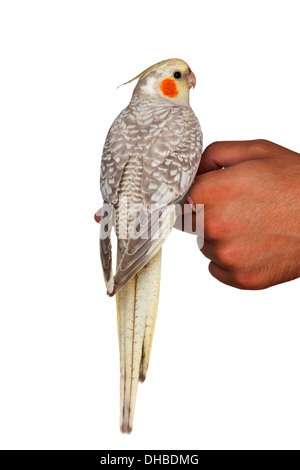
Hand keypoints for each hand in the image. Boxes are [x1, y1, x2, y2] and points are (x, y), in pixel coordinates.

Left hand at [189, 139, 299, 288]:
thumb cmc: (297, 184)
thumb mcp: (256, 152)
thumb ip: (212, 156)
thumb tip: (191, 172)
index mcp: (214, 193)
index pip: (177, 199)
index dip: (193, 195)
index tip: (204, 194)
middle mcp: (216, 227)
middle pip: (188, 223)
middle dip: (204, 214)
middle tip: (236, 207)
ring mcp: (229, 256)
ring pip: (205, 246)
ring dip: (219, 237)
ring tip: (252, 224)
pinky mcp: (242, 279)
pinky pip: (218, 268)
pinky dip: (230, 259)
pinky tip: (254, 243)